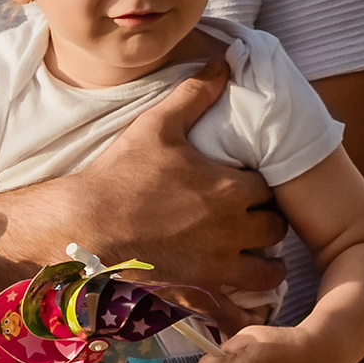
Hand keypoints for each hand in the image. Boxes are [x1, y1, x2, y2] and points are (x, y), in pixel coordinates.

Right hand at [67, 76, 288, 313]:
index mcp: (230, 188)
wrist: (87, 226)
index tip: (248, 186)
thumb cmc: (121, 175)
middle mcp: (233, 228)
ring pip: (269, 268)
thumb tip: (223, 62)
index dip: (262, 187)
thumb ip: (195, 94)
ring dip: (266, 259)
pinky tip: (240, 289)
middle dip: (268, 222)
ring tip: (252, 253)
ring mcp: (218, 262)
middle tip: (251, 217)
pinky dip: (247, 296)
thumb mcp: (158, 126)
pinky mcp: (201, 288)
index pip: (270, 187)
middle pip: (276, 227)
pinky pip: (242, 300)